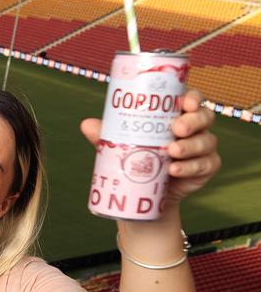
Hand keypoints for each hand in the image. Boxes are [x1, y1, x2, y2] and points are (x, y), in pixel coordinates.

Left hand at [79, 89, 219, 205]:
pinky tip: (175, 169)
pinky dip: (191, 167)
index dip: (193, 97)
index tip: (186, 102)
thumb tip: (86, 124)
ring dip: (190, 146)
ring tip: (171, 151)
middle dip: (192, 121)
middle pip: (205, 116)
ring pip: (206, 141)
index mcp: (177, 115)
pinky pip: (206, 165)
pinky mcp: (206, 168)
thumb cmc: (135, 158)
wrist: (145, 194)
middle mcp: (195, 128)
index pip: (193, 99)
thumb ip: (106, 135)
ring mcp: (203, 148)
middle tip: (176, 128)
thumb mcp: (120, 145)